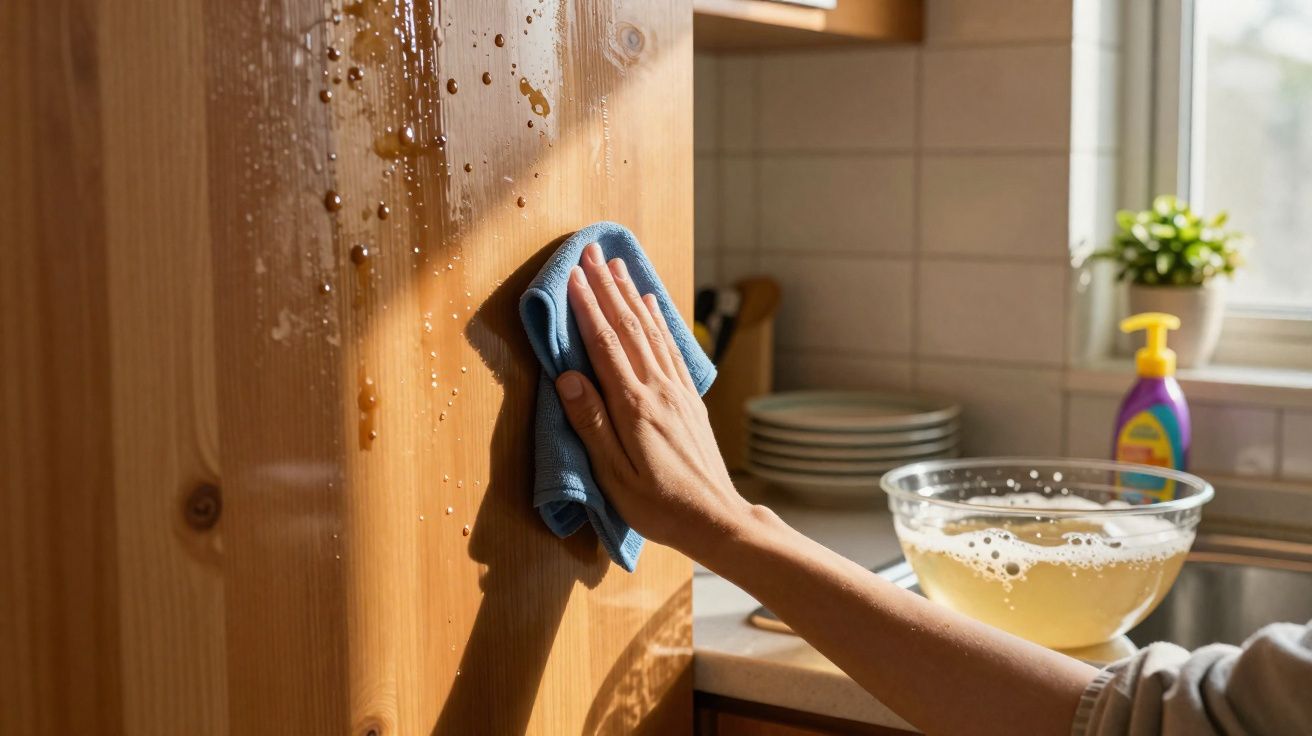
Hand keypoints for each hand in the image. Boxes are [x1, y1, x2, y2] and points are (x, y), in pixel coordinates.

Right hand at [554, 243, 752, 559]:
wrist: (716, 520)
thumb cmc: (658, 507)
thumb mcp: (614, 477)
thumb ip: (592, 425)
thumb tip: (567, 377)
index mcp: (634, 407)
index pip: (605, 345)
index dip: (587, 307)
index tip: (571, 275)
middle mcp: (658, 390)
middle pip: (628, 327)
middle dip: (606, 287)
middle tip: (589, 252)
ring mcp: (677, 391)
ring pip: (651, 331)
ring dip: (631, 294)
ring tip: (617, 265)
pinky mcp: (689, 399)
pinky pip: (671, 347)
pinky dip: (659, 319)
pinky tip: (653, 303)